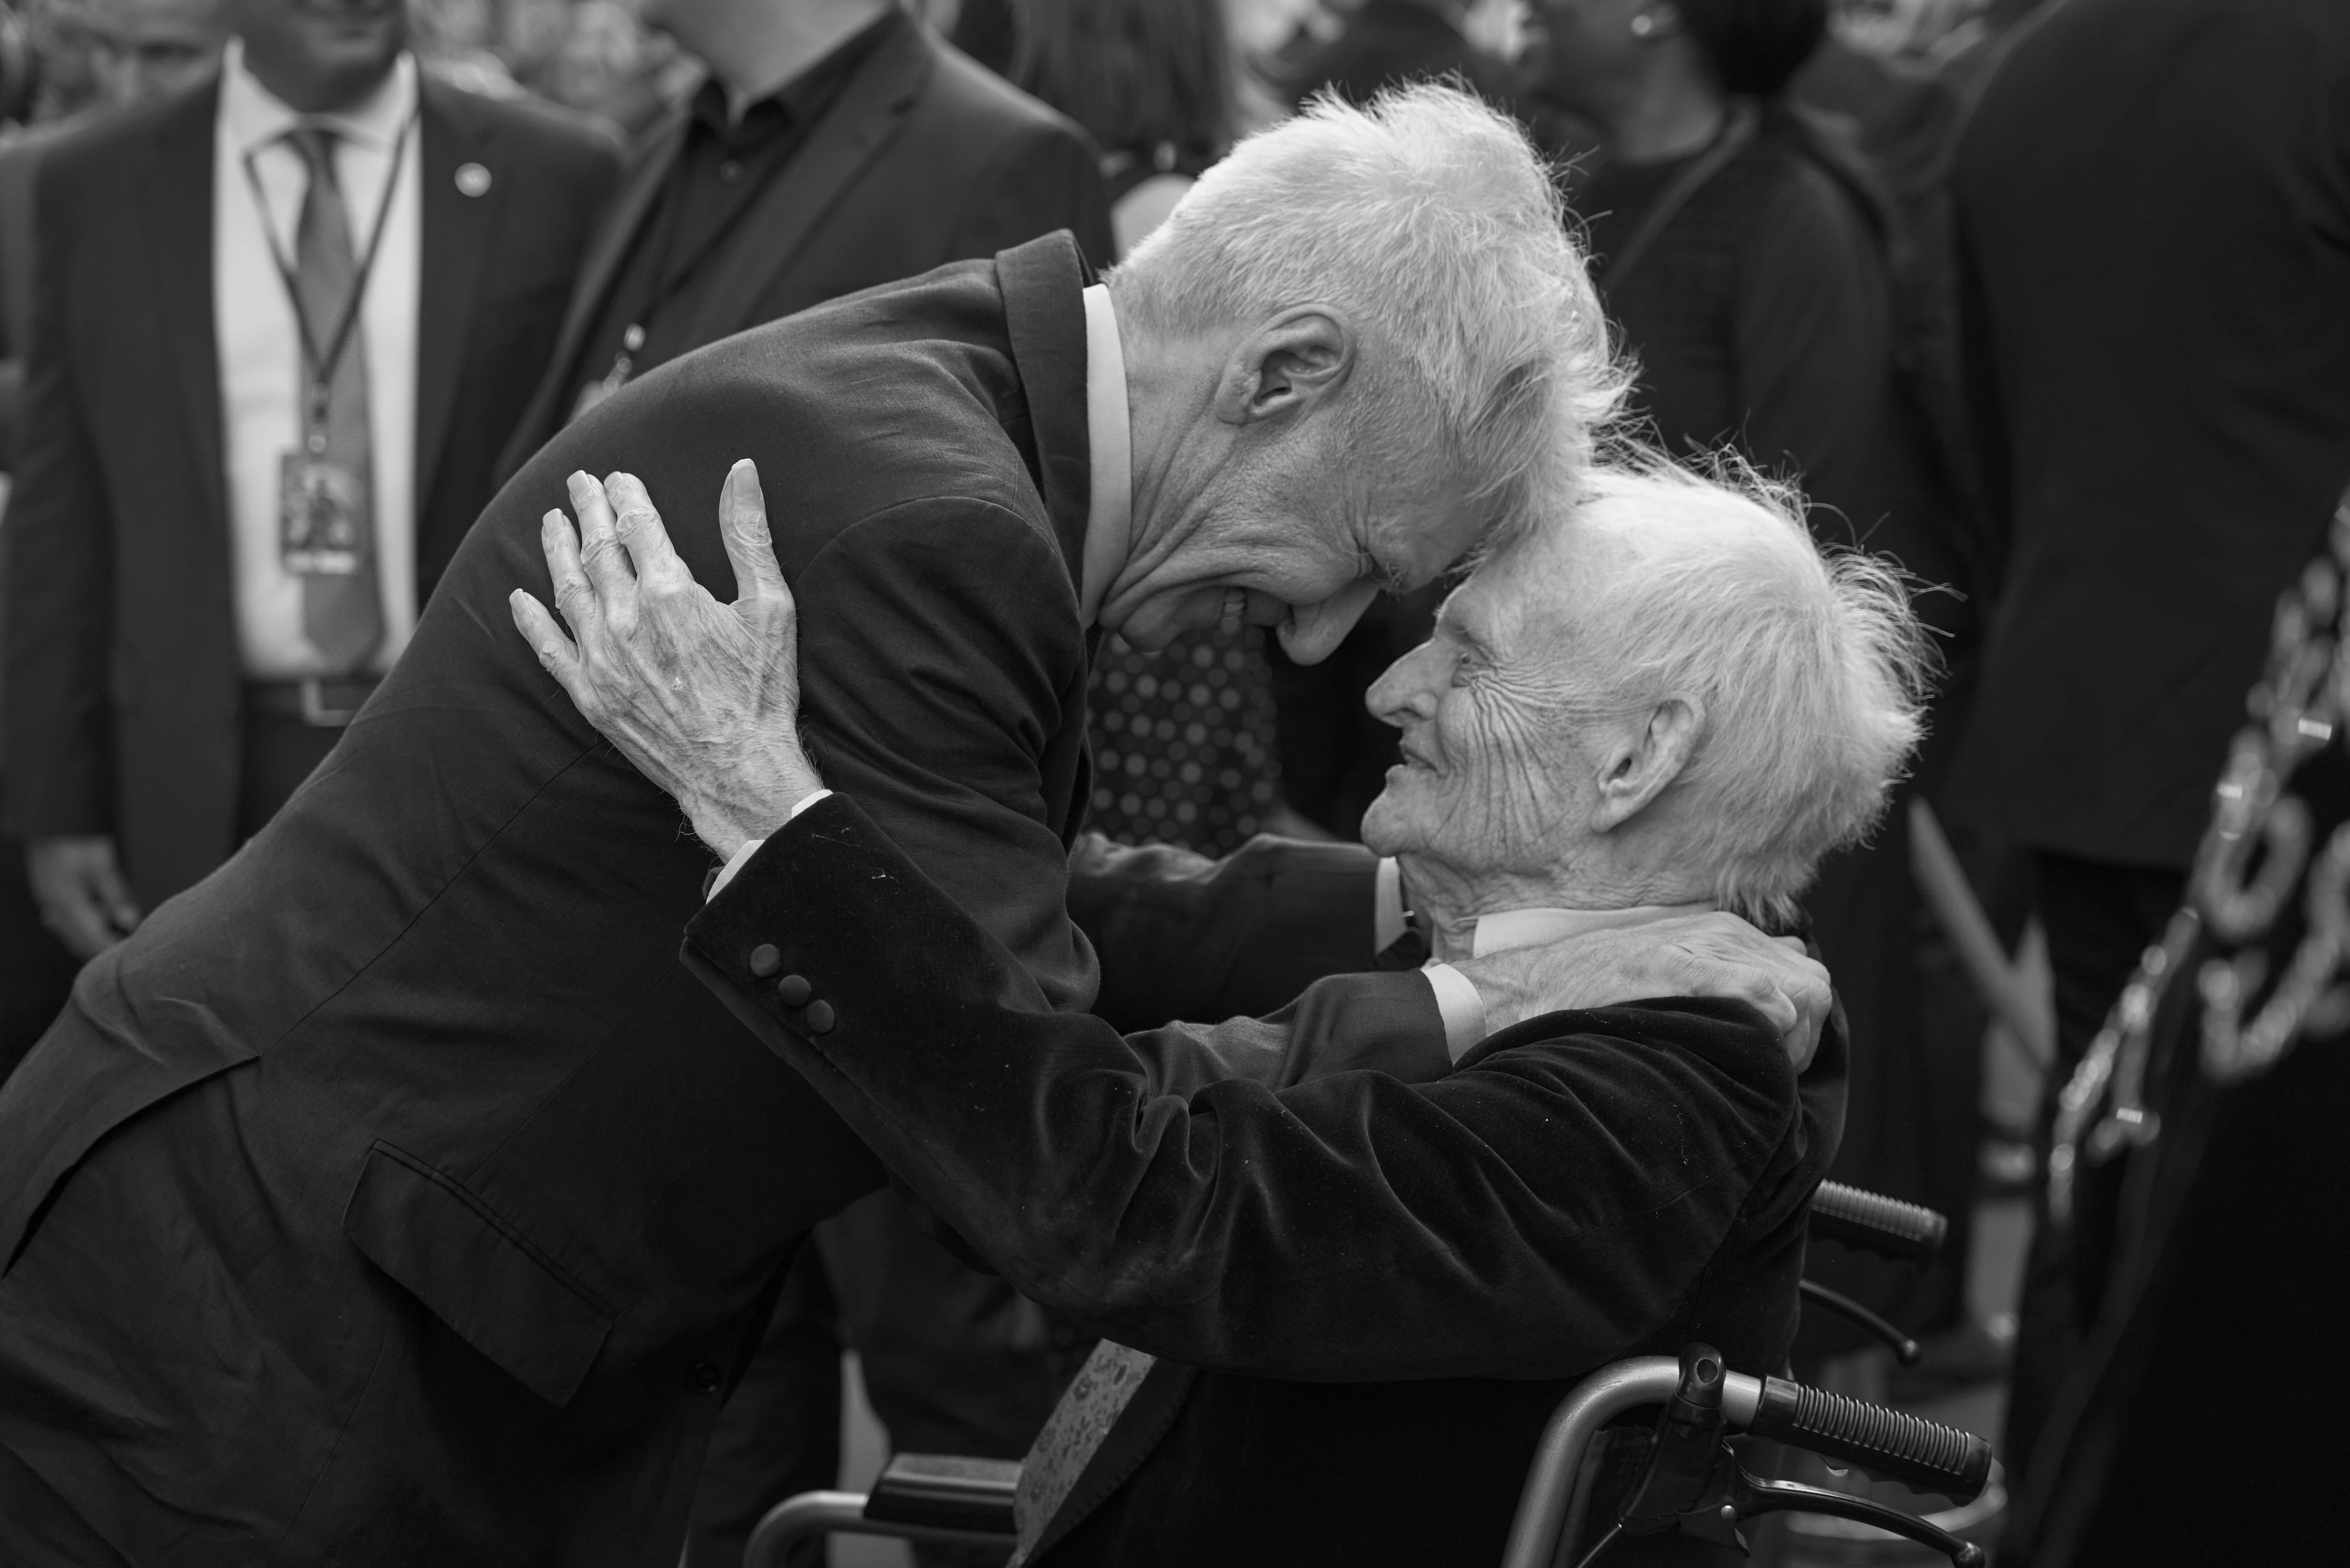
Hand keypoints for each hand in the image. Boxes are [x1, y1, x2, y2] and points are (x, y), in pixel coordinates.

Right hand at [28, 834, 140, 959]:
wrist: (55, 822)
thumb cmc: (79, 839)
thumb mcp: (104, 865)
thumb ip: (115, 894)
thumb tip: (129, 919)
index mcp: (67, 900)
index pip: (89, 937)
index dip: (109, 948)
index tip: (128, 953)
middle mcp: (53, 905)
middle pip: (78, 939)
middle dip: (102, 946)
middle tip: (127, 946)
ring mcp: (48, 901)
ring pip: (71, 931)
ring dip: (94, 935)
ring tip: (120, 929)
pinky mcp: (50, 895)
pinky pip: (66, 920)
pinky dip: (85, 923)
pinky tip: (103, 915)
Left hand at [508, 460, 823, 858]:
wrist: (738, 772)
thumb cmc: (762, 691)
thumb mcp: (770, 605)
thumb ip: (748, 534)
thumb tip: (741, 470)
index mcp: (669, 592)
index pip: (636, 524)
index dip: (625, 496)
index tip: (618, 478)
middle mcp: (625, 619)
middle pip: (598, 548)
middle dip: (587, 510)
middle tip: (578, 484)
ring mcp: (601, 658)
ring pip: (568, 588)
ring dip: (557, 550)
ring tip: (551, 522)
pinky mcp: (590, 695)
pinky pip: (548, 649)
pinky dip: (530, 620)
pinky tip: (519, 599)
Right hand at [1453, 912, 1831, 1069]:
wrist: (1523, 994)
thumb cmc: (1586, 995)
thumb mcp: (1661, 968)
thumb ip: (1720, 975)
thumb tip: (1778, 998)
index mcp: (1723, 934)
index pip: (1804, 976)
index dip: (1799, 1026)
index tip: (1769, 1059)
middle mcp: (1723, 934)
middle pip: (1814, 985)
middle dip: (1803, 1035)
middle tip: (1762, 1069)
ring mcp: (1704, 949)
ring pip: (1802, 995)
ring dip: (1787, 1041)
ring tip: (1748, 1070)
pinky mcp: (1682, 967)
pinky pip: (1763, 997)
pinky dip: (1766, 1027)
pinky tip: (1738, 1053)